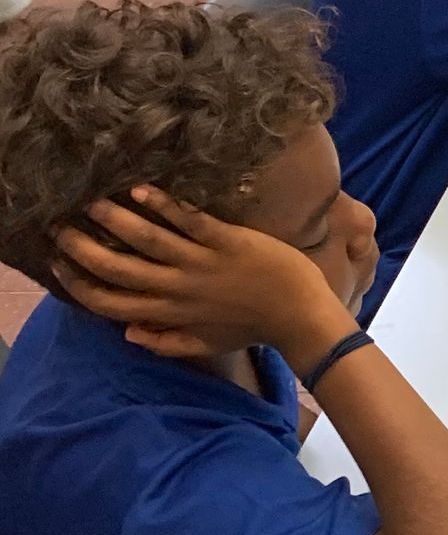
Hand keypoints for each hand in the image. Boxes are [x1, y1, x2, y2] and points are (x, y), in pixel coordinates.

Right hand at [50, 188, 354, 369]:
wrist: (301, 317)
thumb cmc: (254, 328)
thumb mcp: (206, 344)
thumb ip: (166, 341)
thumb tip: (127, 333)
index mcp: (172, 313)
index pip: (111, 304)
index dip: (80, 285)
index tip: (59, 265)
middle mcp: (180, 288)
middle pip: (118, 269)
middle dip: (83, 248)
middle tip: (61, 227)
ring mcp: (203, 263)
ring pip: (147, 239)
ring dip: (116, 219)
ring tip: (92, 201)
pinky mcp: (227, 241)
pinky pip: (189, 221)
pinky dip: (164, 205)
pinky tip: (140, 189)